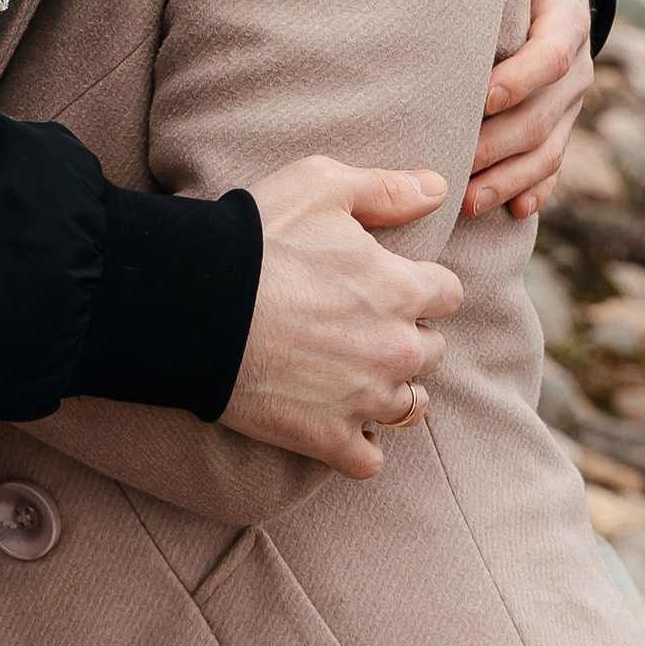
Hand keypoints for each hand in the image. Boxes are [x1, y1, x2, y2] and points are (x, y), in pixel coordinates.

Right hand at [220, 157, 462, 481]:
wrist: (195, 305)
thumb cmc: (255, 239)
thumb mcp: (322, 185)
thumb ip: (386, 188)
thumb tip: (437, 188)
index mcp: (402, 289)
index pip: (449, 295)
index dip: (421, 287)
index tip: (390, 285)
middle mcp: (396, 349)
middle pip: (434, 353)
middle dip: (408, 340)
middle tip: (365, 330)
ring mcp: (364, 399)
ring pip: (410, 408)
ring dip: (391, 393)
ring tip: (358, 379)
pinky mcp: (326, 438)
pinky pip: (368, 460)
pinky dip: (358, 447)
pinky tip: (338, 425)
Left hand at [465, 0, 591, 222]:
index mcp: (568, 22)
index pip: (551, 57)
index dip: (520, 79)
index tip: (484, 96)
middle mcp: (575, 71)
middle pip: (544, 116)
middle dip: (501, 144)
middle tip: (457, 163)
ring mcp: (568, 106)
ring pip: (545, 150)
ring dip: (509, 177)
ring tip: (469, 199)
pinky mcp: (556, 128)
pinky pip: (550, 166)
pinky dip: (533, 188)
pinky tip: (513, 210)